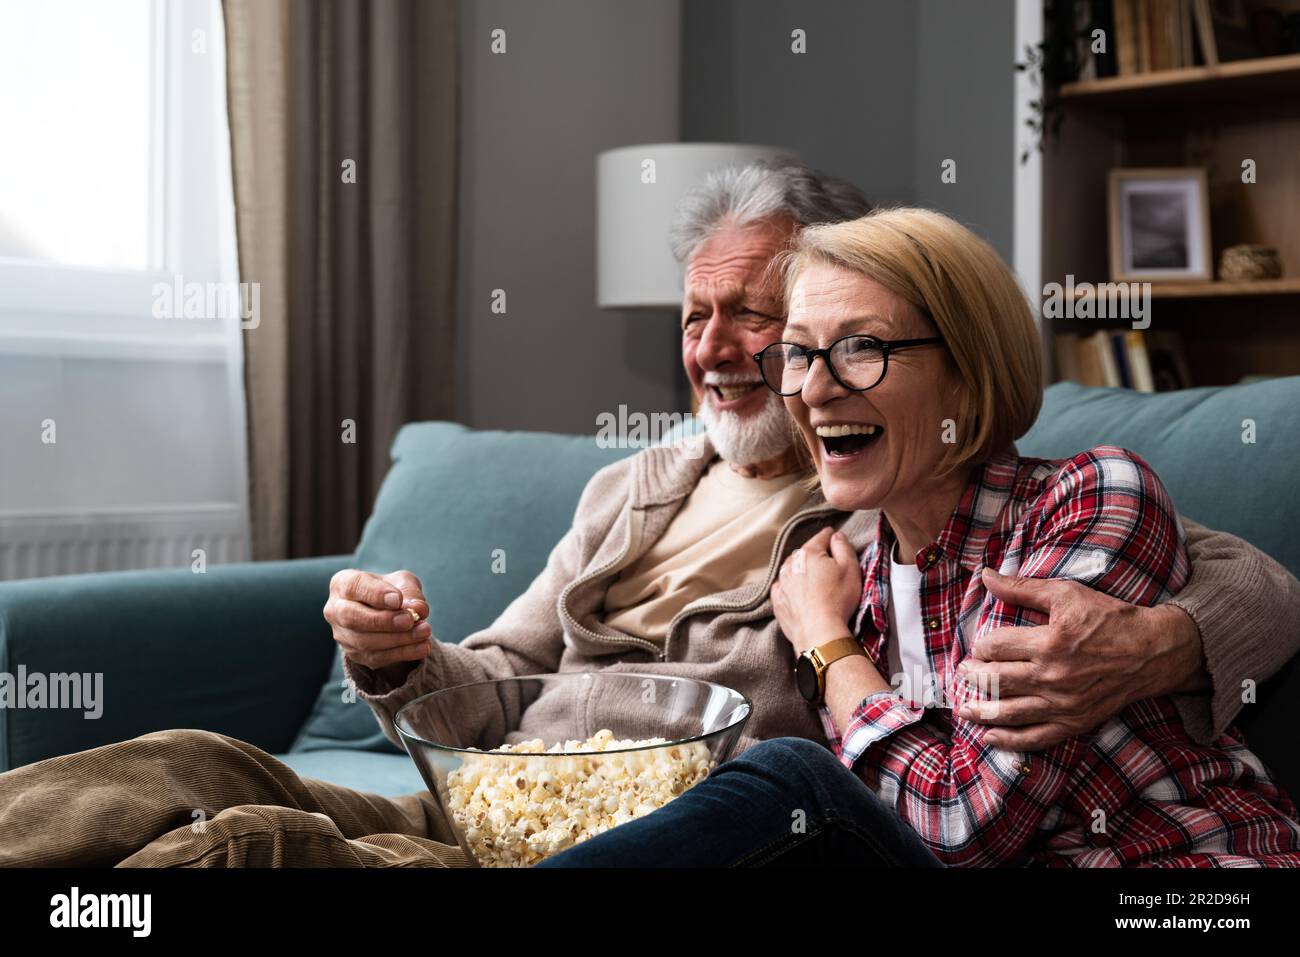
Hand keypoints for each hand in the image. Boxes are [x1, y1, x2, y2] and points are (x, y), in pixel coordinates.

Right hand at [324, 569, 432, 674]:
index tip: (398, 599)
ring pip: (365, 641)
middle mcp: (335, 610)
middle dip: (383, 620)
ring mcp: (343, 635)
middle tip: (410, 620)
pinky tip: (423, 646)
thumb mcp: (403, 582)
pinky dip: (403, 653)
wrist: (388, 615)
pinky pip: (377, 657)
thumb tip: (419, 609)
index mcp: (342, 583)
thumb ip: (411, 592)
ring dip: (398, 639)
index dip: (375, 594)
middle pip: (352, 617)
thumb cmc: (392, 591)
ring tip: (424, 631)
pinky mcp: (355, 655)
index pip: (354, 586)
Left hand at [771, 527, 862, 656]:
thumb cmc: (838, 599)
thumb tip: (836, 536)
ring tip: (816, 582)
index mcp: (808, 553)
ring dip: (802, 571)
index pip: (822, 537)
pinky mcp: (778, 601)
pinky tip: (801, 595)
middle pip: (806, 553)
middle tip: (831, 568)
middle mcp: (790, 564)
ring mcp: (781, 583)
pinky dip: (791, 588)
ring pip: (793, 569)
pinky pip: (784, 588)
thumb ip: (843, 547)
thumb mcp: (850, 568)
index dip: (833, 538)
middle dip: (817, 556)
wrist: (819, 632)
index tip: (837, 542)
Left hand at [957, 567, 1202, 749]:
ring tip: (963, 709)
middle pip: (996, 680)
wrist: (1153, 652)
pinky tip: (990, 737)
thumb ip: (1022, 588)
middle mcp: (1053, 677)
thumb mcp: (1066, 594)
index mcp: (1049, 643)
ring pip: (1010, 713)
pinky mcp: (1076, 722)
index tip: (978, 646)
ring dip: (981, 712)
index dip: (980, 646)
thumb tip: (985, 575)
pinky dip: (1010, 740)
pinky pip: (1036, 737)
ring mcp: (1064, 704)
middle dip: (973, 676)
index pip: (996, 647)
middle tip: (963, 672)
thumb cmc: (1108, 618)